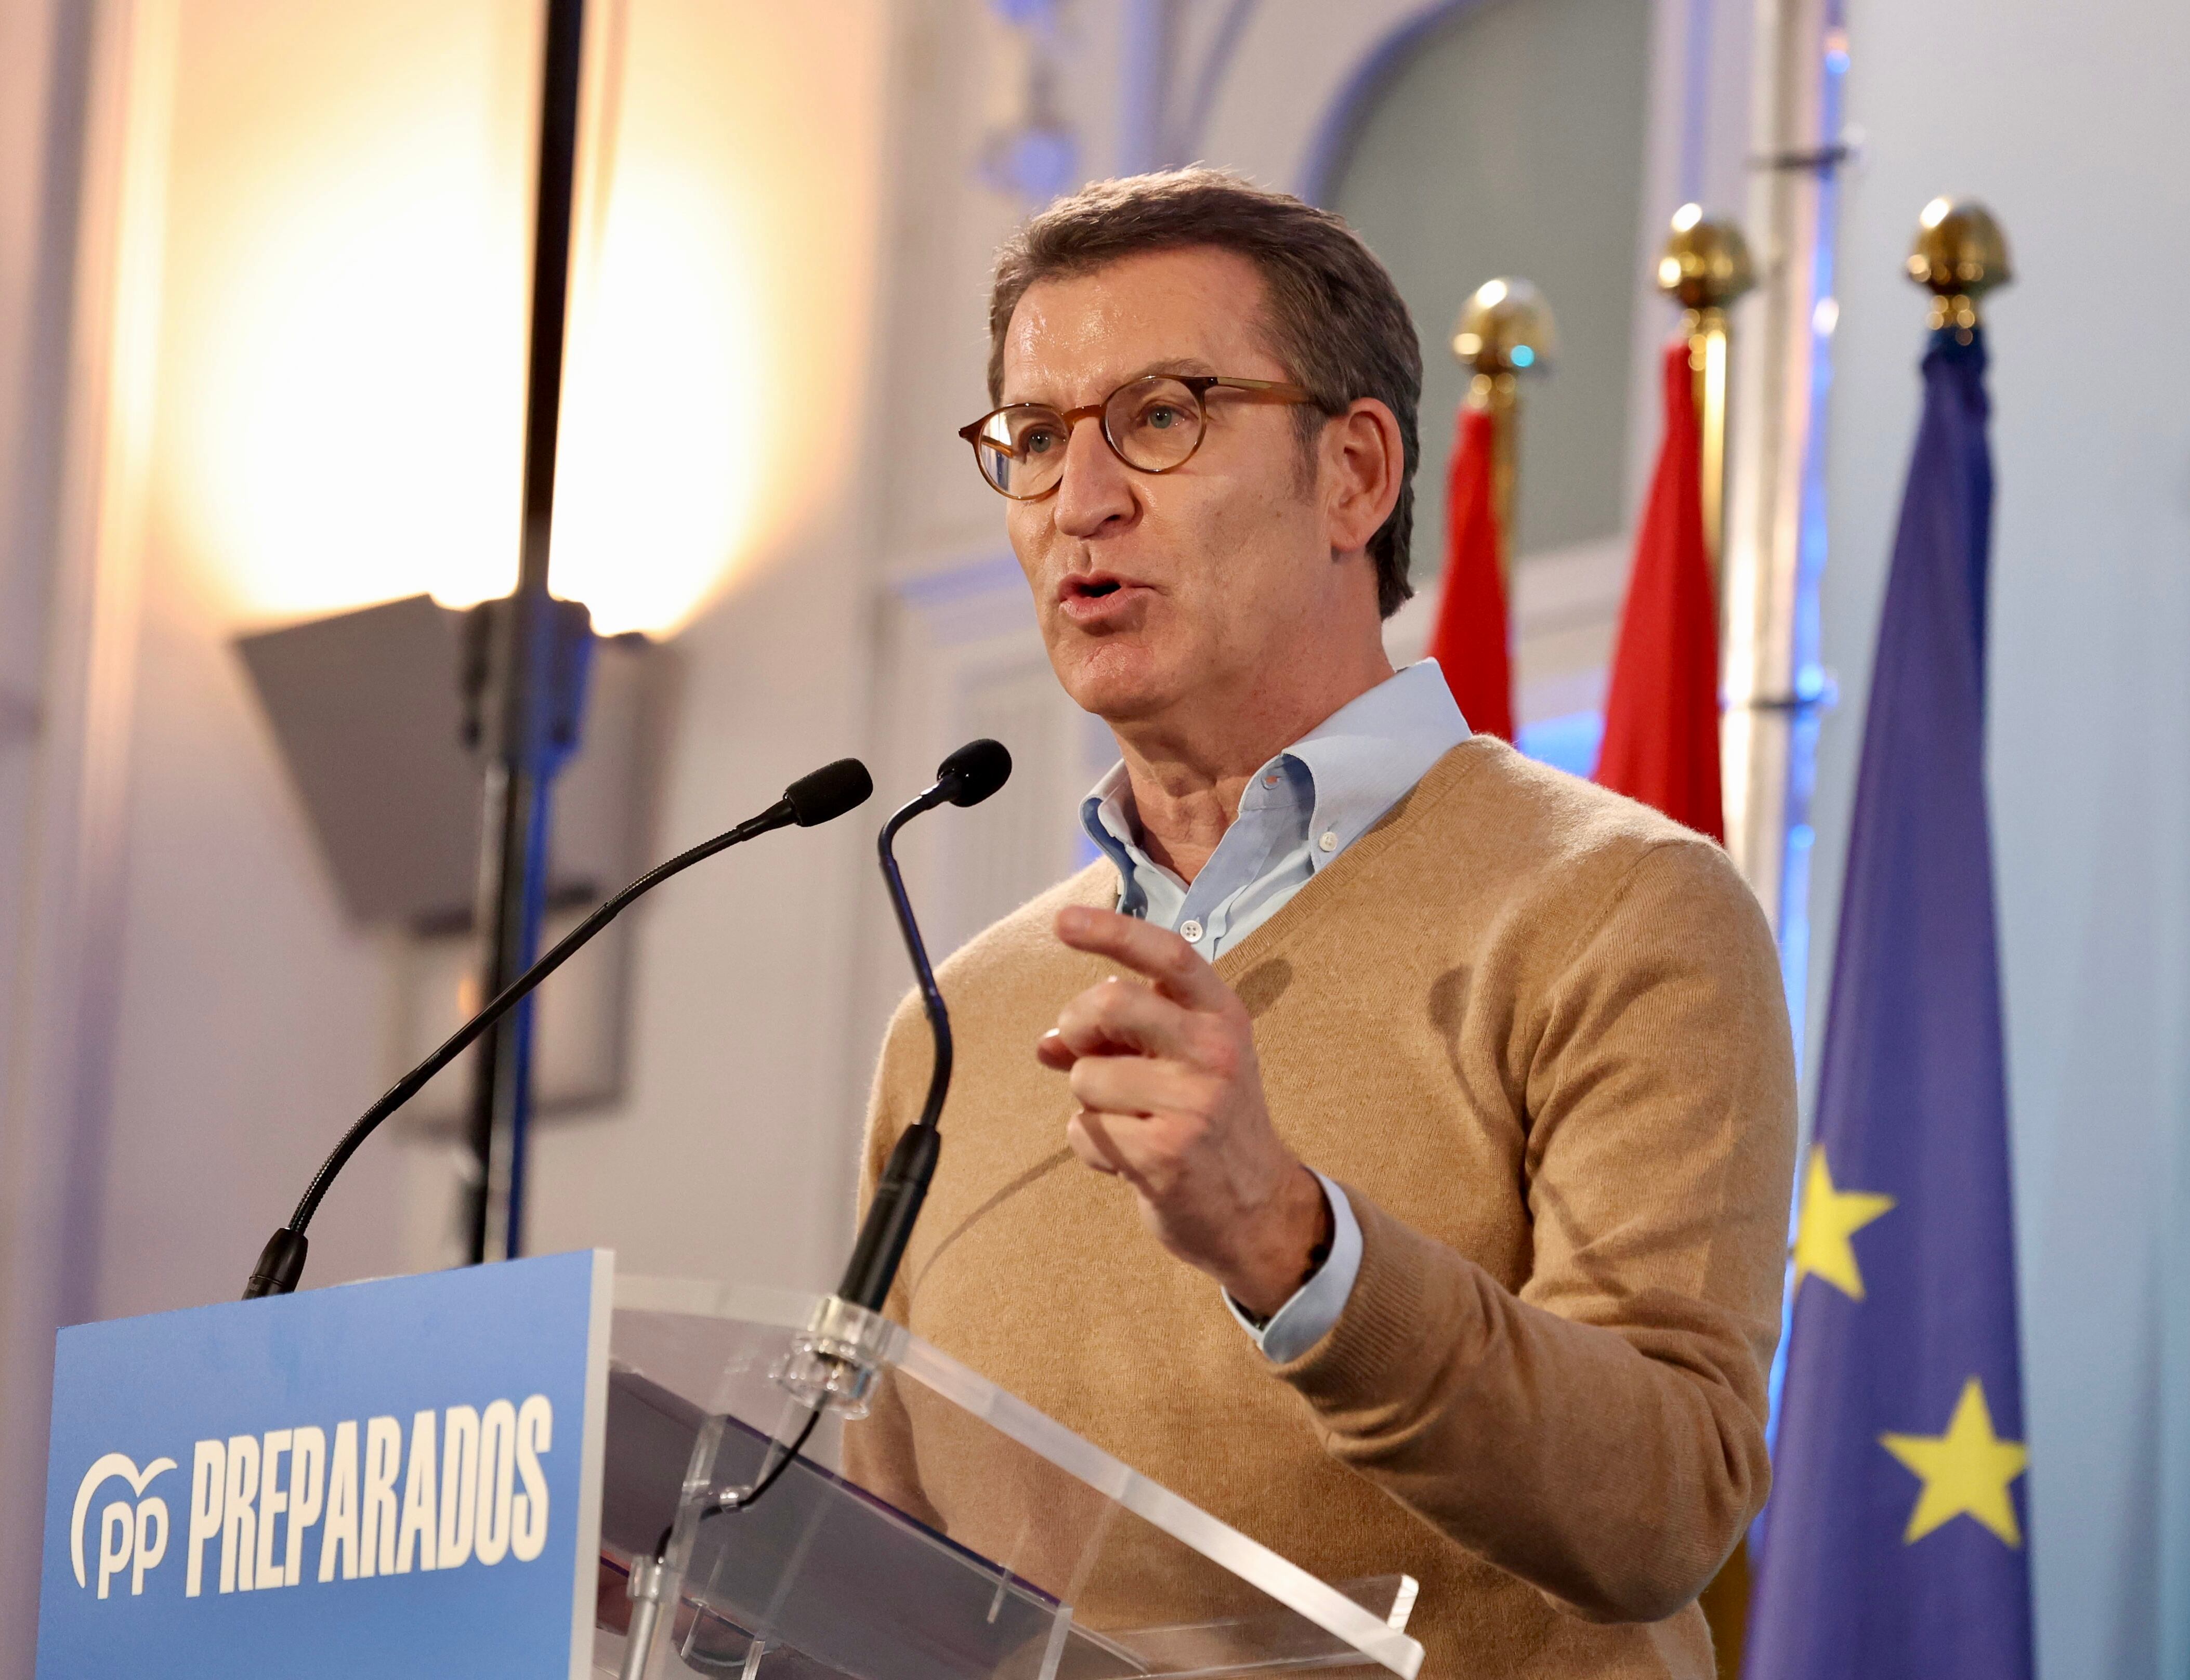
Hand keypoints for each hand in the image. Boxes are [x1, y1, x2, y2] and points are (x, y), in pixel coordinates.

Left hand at [1037, 905, 1326, 1316]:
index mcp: (1222, 1016)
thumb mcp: (1182, 1063)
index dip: (1112, 931)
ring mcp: (1194, 1105)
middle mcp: (1215, 1052)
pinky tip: (1131, 1159)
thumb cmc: (1207, 1123)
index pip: (1169, 954)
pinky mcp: (1165, 1156)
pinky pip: (1084, 1131)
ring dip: (1089, 1102)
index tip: (1062, 922)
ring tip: (1131, 1122)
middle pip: (1111, 1002)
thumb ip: (1120, 1037)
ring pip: (1086, 1076)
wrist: (1258, 1210)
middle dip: (1077, 1025)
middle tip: (1084, 1052)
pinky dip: (1091, 1147)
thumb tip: (1046, 1042)